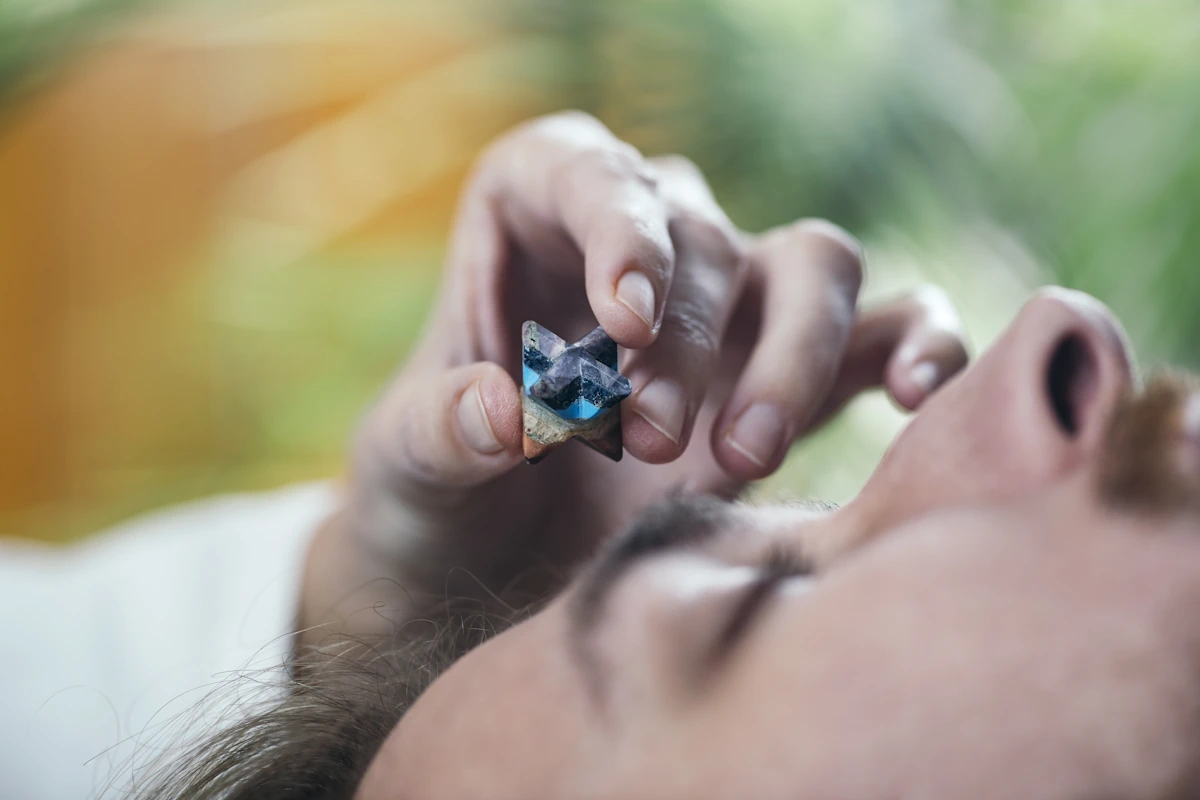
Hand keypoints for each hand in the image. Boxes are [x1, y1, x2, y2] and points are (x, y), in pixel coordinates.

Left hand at [309, 113, 968, 629]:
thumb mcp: (408, 463)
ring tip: (746, 455)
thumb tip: (508, 413)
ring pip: (812, 267)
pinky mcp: (797, 369)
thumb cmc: (442, 484)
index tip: (623, 315)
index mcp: (535, 212)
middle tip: (646, 441)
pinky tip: (923, 393)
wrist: (498, 558)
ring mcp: (731, 300)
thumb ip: (443, 431)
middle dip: (684, 342)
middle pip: (704, 238)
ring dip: (794, 352)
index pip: (587, 171)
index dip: (616, 227)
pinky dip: (920, 345)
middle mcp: (645, 239)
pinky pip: (888, 327)